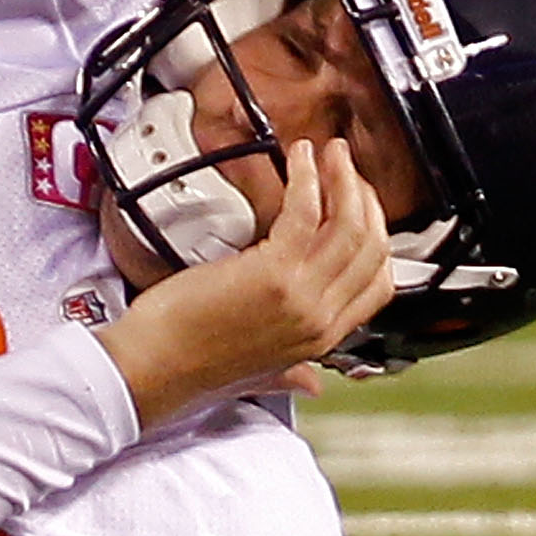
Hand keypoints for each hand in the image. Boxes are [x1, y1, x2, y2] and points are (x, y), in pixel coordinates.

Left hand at [100, 137, 405, 425]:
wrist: (156, 366)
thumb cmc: (192, 361)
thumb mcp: (259, 374)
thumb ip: (291, 373)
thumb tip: (308, 382)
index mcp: (322, 338)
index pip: (380, 284)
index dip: (377, 236)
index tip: (360, 206)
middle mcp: (320, 319)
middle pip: (371, 247)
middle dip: (365, 199)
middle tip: (346, 168)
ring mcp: (301, 297)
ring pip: (349, 226)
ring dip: (343, 179)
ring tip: (331, 153)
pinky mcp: (272, 273)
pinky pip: (306, 213)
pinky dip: (308, 178)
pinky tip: (300, 159)